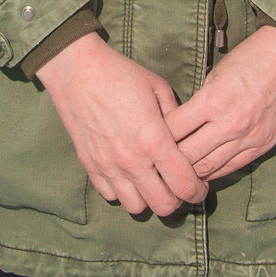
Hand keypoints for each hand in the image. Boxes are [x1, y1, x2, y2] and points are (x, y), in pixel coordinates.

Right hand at [34, 32, 207, 216]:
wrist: (76, 69)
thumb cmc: (120, 74)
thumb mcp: (158, 88)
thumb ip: (176, 116)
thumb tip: (183, 135)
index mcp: (154, 141)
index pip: (184, 186)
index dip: (198, 191)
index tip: (199, 186)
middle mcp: (132, 161)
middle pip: (163, 206)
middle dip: (177, 200)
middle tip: (177, 186)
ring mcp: (109, 166)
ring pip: (136, 207)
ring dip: (148, 198)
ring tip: (151, 181)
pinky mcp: (90, 165)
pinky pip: (110, 195)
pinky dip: (122, 191)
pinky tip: (127, 174)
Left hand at [165, 25, 275, 182]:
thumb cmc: (253, 56)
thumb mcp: (217, 73)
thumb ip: (200, 101)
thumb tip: (182, 123)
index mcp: (213, 101)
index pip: (173, 130)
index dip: (156, 137)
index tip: (146, 138)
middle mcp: (229, 125)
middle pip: (187, 156)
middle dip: (168, 161)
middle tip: (154, 162)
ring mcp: (248, 138)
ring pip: (208, 168)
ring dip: (189, 172)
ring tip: (174, 173)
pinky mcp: (263, 145)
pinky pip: (232, 168)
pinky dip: (213, 172)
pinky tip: (201, 172)